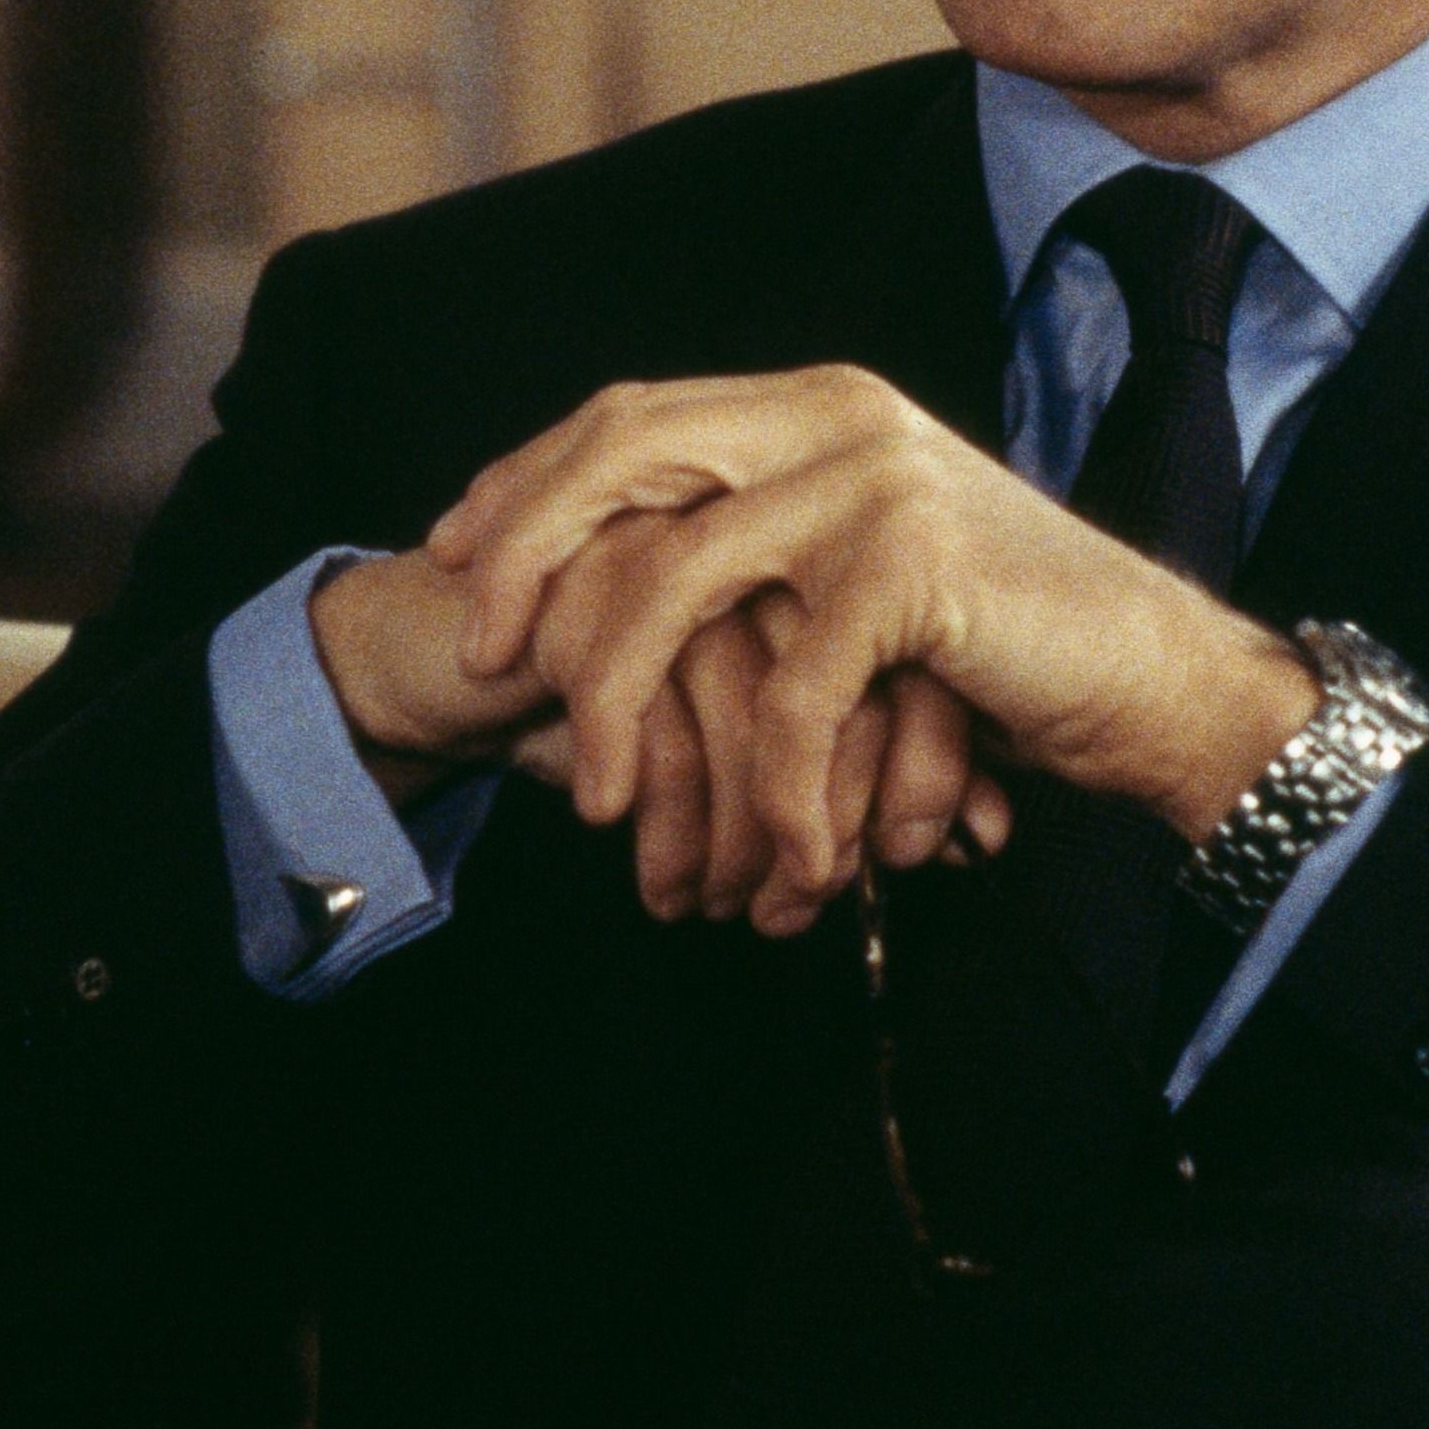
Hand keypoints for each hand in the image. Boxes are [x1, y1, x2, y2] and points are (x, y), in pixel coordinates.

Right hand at [309, 533, 1008, 936]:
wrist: (442, 652)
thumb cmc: (617, 698)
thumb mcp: (751, 734)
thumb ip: (869, 757)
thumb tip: (986, 829)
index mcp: (832, 536)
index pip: (924, 656)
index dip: (934, 767)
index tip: (927, 862)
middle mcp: (767, 521)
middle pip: (856, 675)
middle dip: (845, 808)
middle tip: (809, 907)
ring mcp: (683, 539)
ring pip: (759, 699)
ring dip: (742, 825)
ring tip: (724, 906)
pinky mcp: (597, 576)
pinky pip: (659, 703)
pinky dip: (661, 799)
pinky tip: (652, 863)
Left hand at [435, 367, 1320, 924]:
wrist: (1164, 685)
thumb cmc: (1008, 655)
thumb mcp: (862, 582)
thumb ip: (761, 555)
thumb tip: (610, 589)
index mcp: (818, 406)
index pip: (630, 415)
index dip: (529, 480)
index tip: (456, 553)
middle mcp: (837, 415)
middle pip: (622, 452)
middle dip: (525, 552)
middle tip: (481, 656)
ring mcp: (873, 480)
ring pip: (673, 575)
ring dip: (618, 701)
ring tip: (597, 802)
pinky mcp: (910, 564)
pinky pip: (786, 692)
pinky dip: (770, 789)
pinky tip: (780, 856)